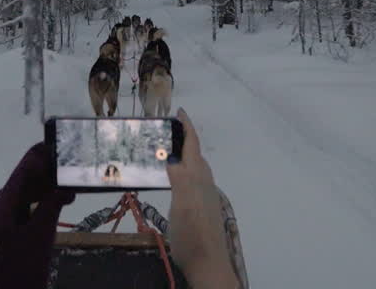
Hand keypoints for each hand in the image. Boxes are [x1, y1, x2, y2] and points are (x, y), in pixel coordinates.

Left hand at [0, 142, 75, 288]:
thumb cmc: (24, 269)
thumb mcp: (42, 236)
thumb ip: (51, 205)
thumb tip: (63, 184)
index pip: (19, 175)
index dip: (36, 158)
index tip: (53, 146)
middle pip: (18, 186)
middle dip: (43, 177)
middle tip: (66, 171)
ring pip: (17, 200)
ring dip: (39, 193)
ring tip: (64, 192)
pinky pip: (14, 213)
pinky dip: (32, 207)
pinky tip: (47, 208)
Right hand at [165, 108, 239, 288]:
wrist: (208, 264)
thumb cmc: (193, 234)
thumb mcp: (182, 205)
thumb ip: (179, 178)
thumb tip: (170, 154)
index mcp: (197, 178)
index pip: (193, 147)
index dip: (187, 128)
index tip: (179, 111)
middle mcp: (203, 184)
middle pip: (195, 155)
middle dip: (184, 138)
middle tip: (167, 129)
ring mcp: (203, 197)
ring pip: (195, 168)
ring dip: (184, 155)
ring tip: (167, 149)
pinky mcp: (200, 209)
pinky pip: (191, 180)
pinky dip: (182, 171)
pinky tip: (174, 180)